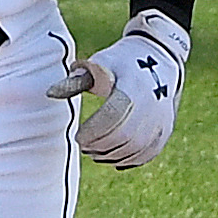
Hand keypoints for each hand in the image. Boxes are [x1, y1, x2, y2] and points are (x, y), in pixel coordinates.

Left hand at [47, 9, 189, 168]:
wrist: (161, 59)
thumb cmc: (122, 62)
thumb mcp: (100, 64)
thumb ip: (76, 81)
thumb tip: (50, 93)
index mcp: (134, 86)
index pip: (113, 115)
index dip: (94, 130)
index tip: (78, 136)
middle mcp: (153, 104)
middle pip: (124, 136)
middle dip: (101, 145)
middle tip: (84, 147)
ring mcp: (162, 119)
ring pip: (136, 149)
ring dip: (112, 154)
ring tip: (95, 152)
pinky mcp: (166, 130)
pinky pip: (147, 154)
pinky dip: (127, 159)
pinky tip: (111, 157)